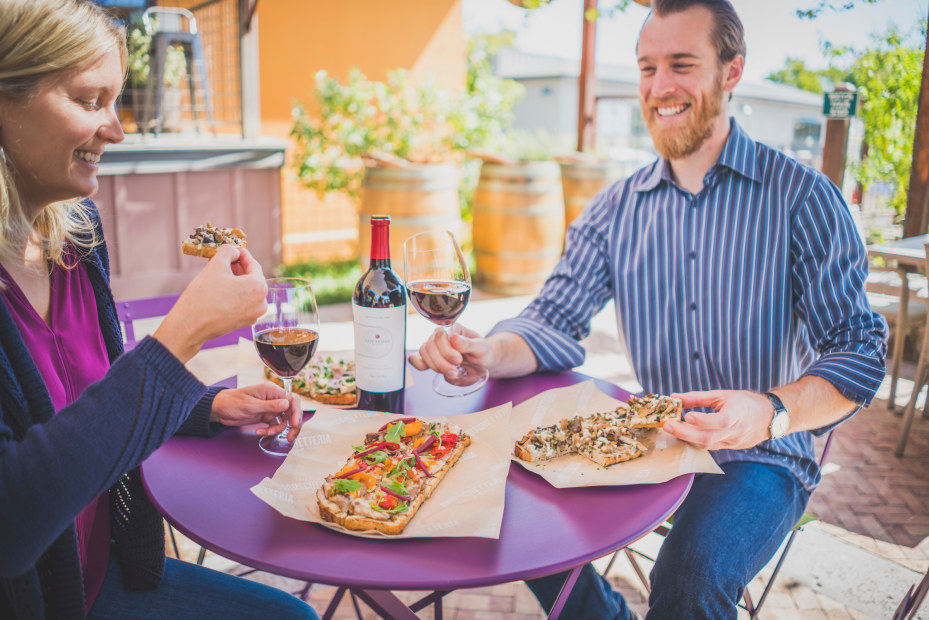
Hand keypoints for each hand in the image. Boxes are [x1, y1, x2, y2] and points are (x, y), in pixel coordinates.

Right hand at [154, 246, 266, 361]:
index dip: (243, 254)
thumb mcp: (215, 266)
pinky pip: (243, 302)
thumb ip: (227, 252)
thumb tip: (234, 250)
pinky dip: (235, 293)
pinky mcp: (244, 322)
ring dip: (236, 280)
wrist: (189, 326)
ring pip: (247, 291)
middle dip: (238, 268)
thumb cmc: (202, 296)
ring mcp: (254, 315)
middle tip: (226, 259)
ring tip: (220, 273)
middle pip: (252, 278)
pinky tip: (221, 288)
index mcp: (259, 287)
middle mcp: (261, 303)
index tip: (235, 249)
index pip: (254, 265)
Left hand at [210, 384, 303, 441]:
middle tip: (290, 436)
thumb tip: (287, 404)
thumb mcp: (250, 405)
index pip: (292, 399)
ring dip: (278, 430)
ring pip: (284, 420)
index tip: (294, 424)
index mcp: (271, 391)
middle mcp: (273, 399)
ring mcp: (270, 408)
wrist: (219, 409)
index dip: (296, 412)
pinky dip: (270, 431)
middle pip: (291, 411)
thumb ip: (269, 406)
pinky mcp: (265, 416)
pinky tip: (260, 432)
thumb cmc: (231, 402)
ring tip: (266, 433)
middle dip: (292, 425)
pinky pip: (275, 425)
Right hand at [408, 324, 492, 378]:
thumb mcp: (481, 347)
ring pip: (424, 353)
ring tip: (451, 373)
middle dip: (442, 362)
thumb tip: (453, 338)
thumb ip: (468, 343)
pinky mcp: (430, 359)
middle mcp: (440, 335)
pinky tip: (427, 368)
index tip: (459, 360)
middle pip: (430, 346)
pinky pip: (417, 359)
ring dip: (436, 366)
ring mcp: (434, 347)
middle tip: (456, 370)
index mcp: (452, 328)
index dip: (447, 350)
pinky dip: (418, 364)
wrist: (481, 364)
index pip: (440, 336)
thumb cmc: (482, 352)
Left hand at [663, 390, 773, 450]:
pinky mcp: (729, 447)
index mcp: (737, 415)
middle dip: (685, 433)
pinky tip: (683, 434)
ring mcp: (732, 442)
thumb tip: (675, 397)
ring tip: (671, 428)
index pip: (721, 421)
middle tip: (667, 425)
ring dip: (687, 438)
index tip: (687, 415)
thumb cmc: (744, 403)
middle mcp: (735, 432)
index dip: (703, 420)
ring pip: (707, 445)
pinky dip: (695, 441)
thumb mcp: (723, 395)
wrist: (768, 418)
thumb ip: (698, 397)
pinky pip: (709, 447)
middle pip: (709, 437)